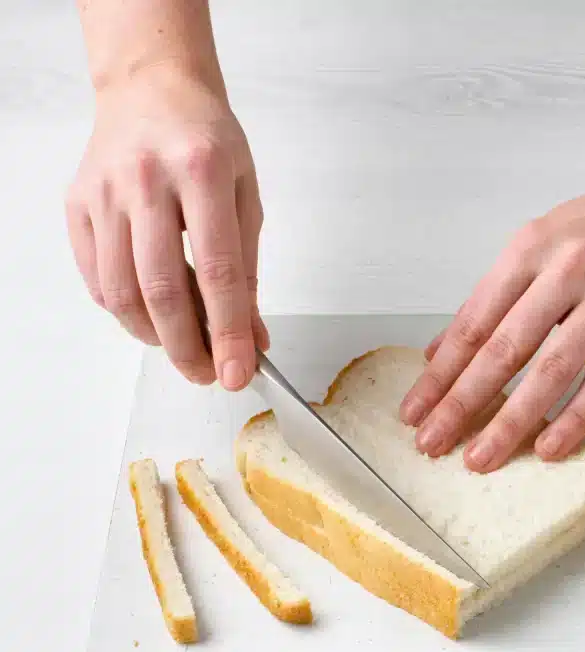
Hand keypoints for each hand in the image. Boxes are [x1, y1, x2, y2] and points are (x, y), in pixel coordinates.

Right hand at [65, 63, 266, 389]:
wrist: (151, 88)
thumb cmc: (207, 141)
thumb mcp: (246, 196)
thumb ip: (249, 270)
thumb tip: (252, 336)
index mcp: (201, 171)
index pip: (218, 272)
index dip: (229, 332)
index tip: (239, 373)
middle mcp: (145, 180)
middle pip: (161, 290)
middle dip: (188, 348)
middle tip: (209, 375)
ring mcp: (103, 193)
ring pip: (122, 292)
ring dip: (155, 336)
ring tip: (183, 346)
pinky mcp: (77, 205)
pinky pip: (97, 278)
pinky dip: (125, 311)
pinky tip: (151, 315)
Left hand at [399, 160, 584, 471]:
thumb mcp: (543, 241)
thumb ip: (495, 296)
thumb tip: (441, 351)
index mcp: (530, 248)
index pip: (473, 323)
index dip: (440, 373)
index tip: (414, 412)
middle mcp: (565, 269)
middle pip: (503, 348)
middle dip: (461, 403)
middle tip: (432, 445)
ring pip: (552, 368)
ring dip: (511, 419)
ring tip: (481, 459)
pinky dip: (575, 416)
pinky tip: (549, 448)